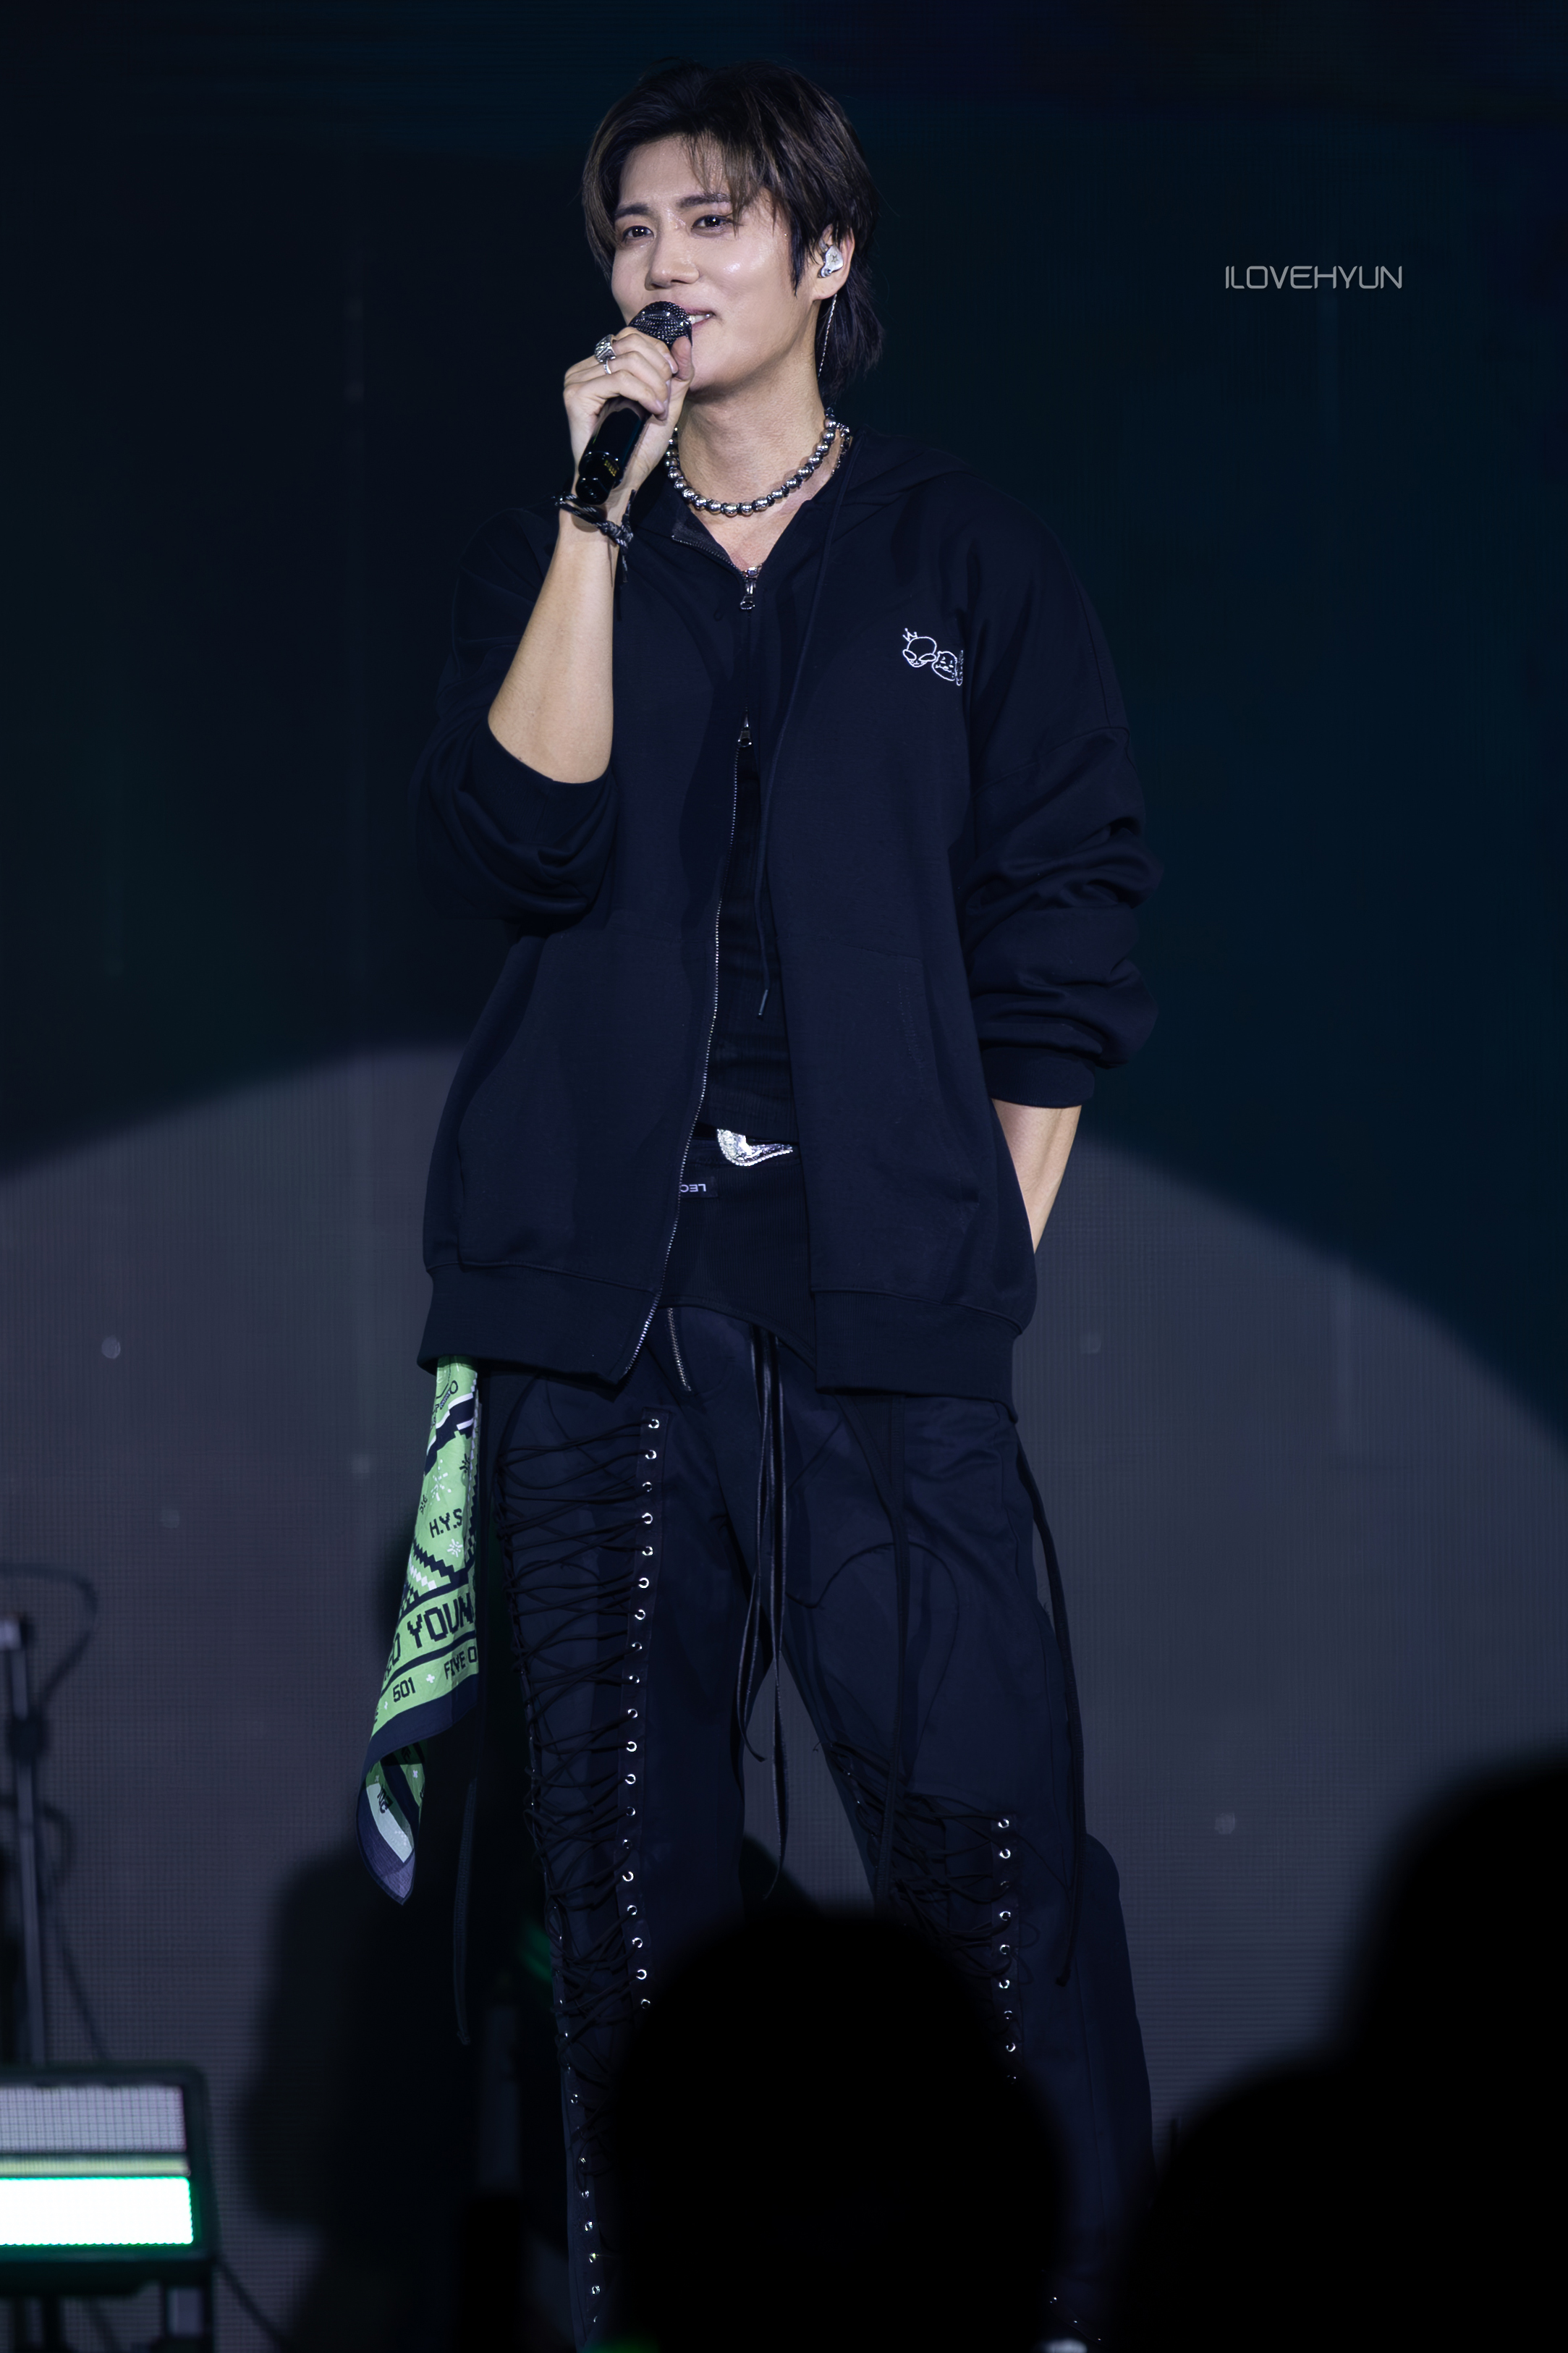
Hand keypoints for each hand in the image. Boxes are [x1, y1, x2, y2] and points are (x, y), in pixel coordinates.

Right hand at [562, 326, 693, 513]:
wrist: (621, 481)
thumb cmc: (639, 447)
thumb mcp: (667, 404)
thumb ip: (678, 373)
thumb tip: (683, 339)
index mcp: (602, 365)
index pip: (631, 336)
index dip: (658, 352)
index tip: (672, 379)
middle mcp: (586, 368)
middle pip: (631, 344)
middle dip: (658, 369)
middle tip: (665, 398)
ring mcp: (578, 380)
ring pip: (627, 361)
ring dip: (653, 384)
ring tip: (660, 408)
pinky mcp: (576, 395)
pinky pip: (618, 379)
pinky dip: (643, 392)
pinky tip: (653, 410)